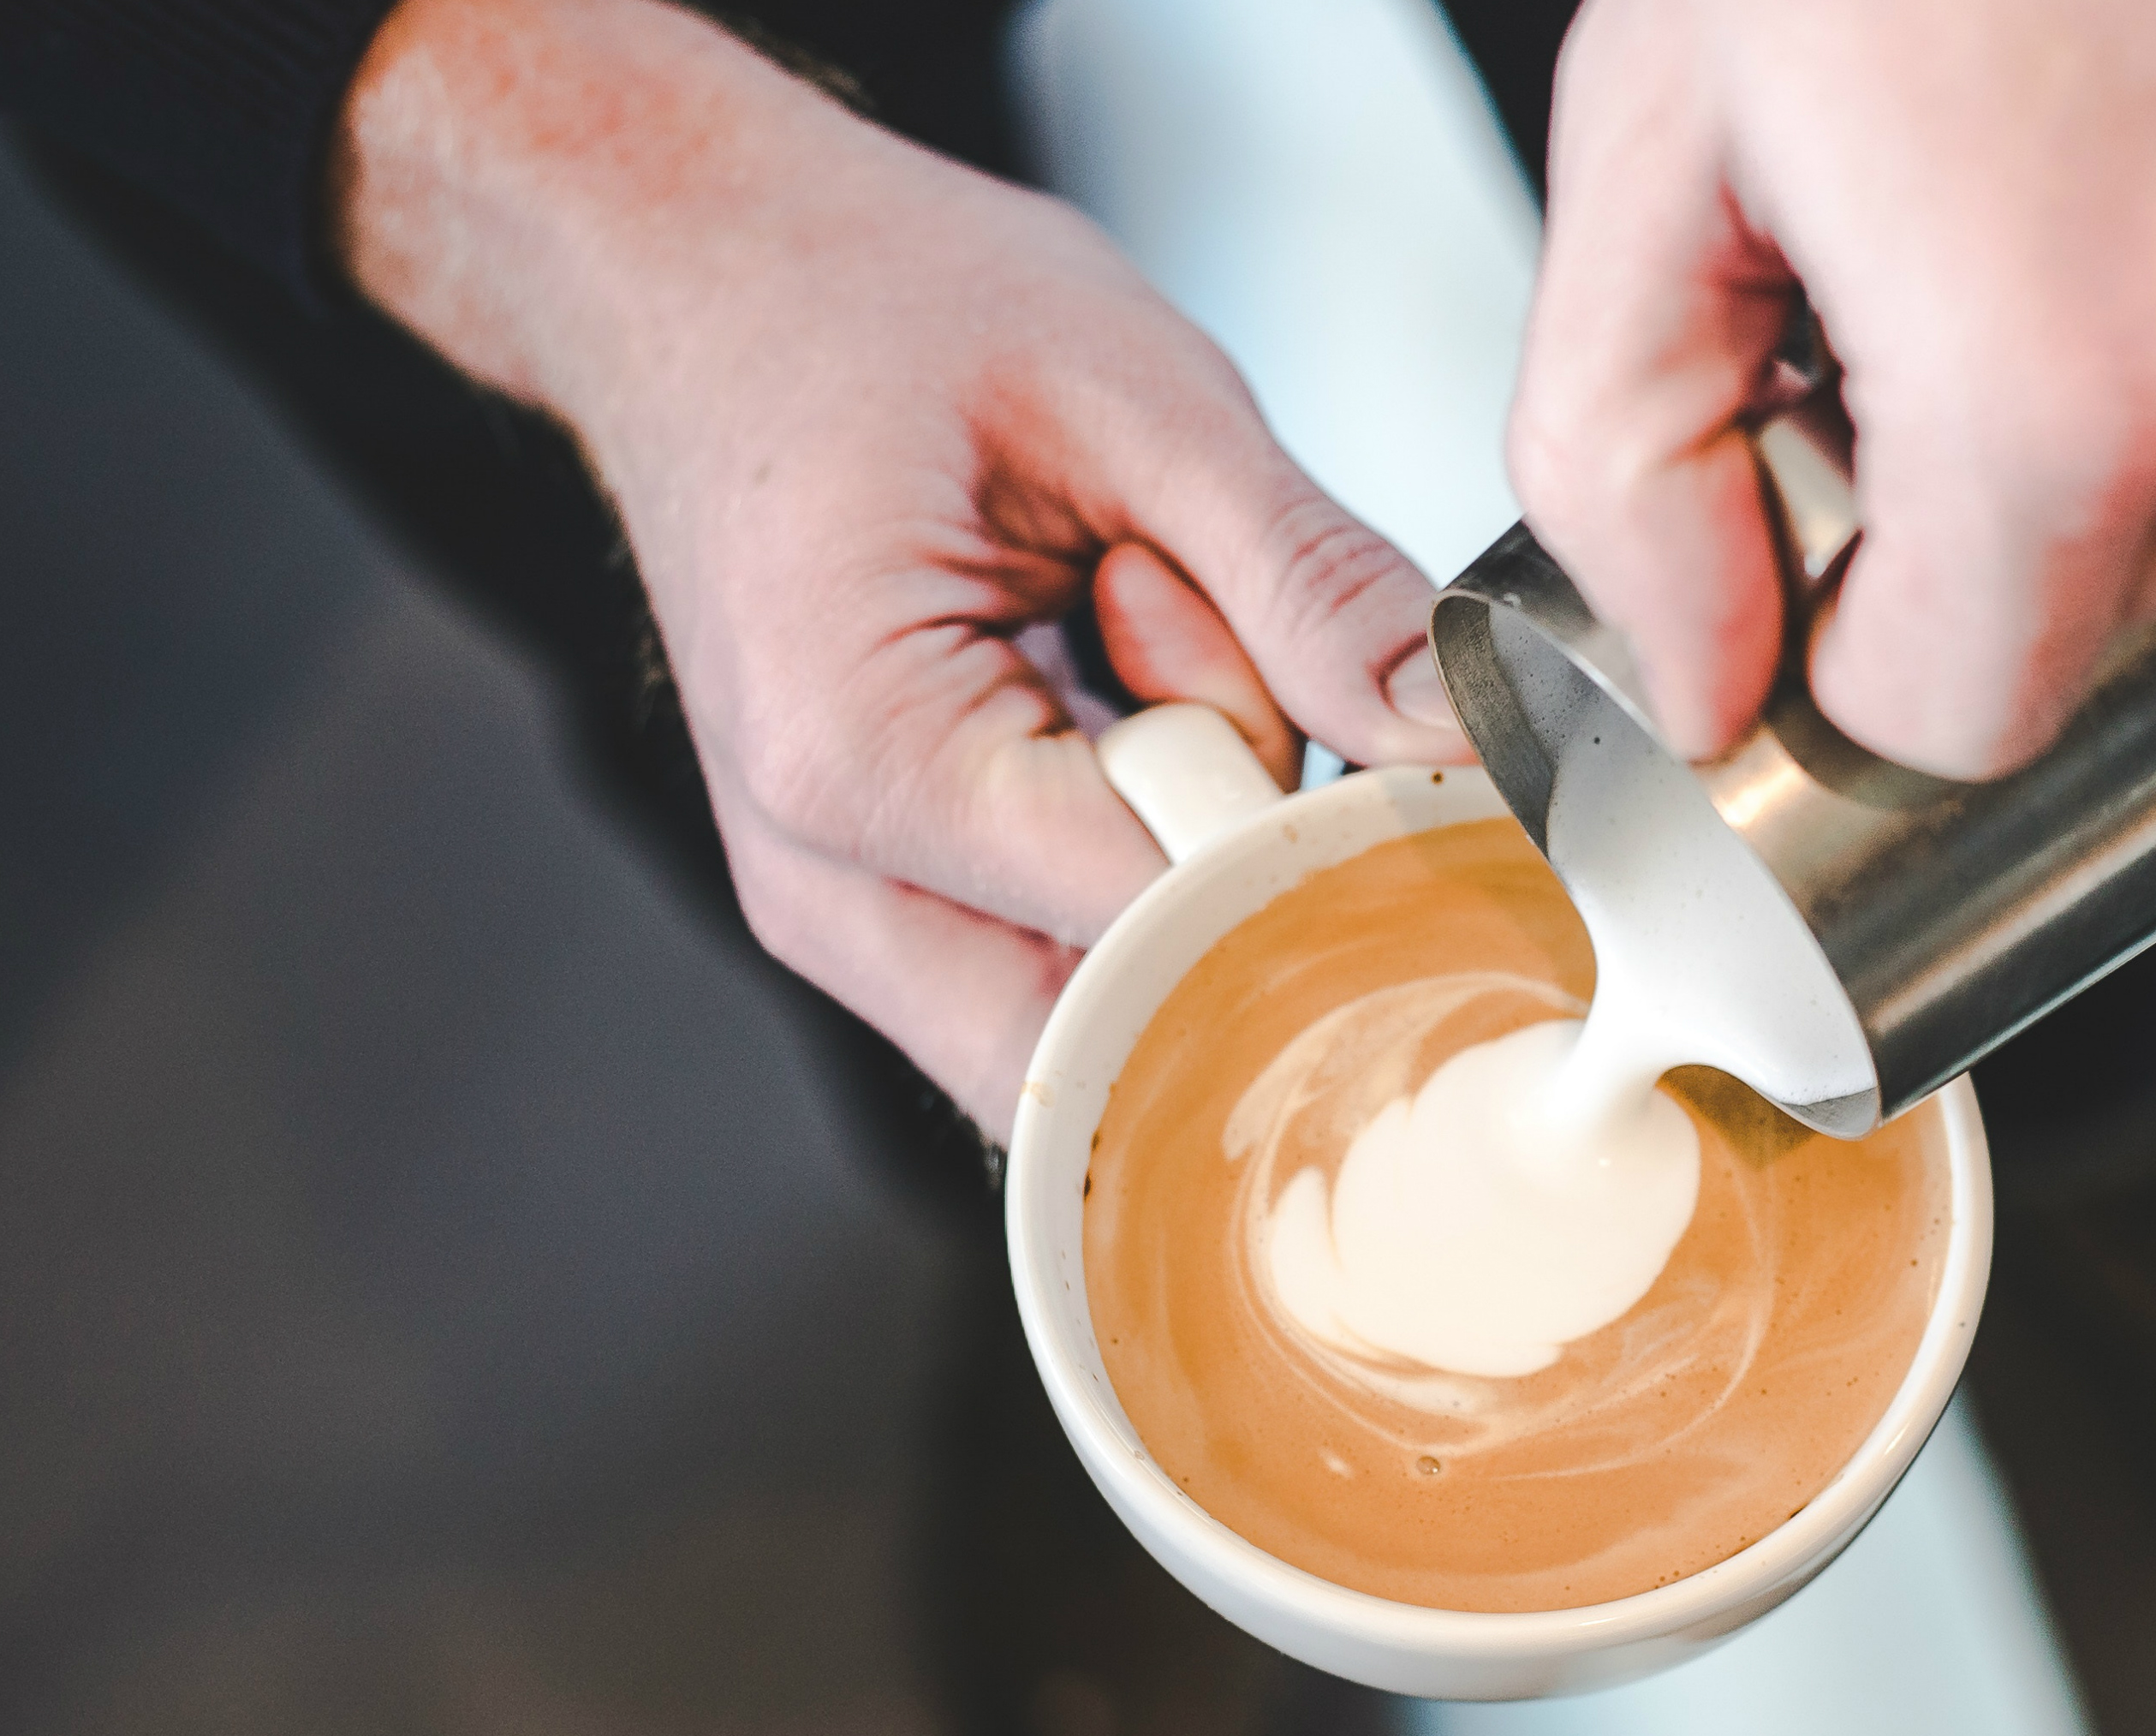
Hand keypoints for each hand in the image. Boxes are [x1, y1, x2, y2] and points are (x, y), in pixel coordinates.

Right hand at [336, 0, 1462, 1133]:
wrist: (692, 268)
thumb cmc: (866, 301)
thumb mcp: (1135, 393)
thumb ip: (1310, 584)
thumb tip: (1463, 742)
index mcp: (865, 761)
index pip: (1167, 933)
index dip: (1312, 851)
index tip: (1380, 735)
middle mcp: (829, 884)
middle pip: (1127, 1046)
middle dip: (1247, 893)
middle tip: (1220, 653)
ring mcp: (846, 913)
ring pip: (1108, 1027)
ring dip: (1190, 868)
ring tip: (1128, 641)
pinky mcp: (887, 904)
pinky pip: (1074, 963)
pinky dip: (1145, 853)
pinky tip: (1107, 694)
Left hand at [1512, 0, 2155, 777]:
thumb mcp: (1654, 155)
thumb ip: (1632, 474)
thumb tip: (1706, 690)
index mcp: (2071, 402)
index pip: (1967, 714)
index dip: (1873, 618)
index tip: (1852, 478)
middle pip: (2137, 595)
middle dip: (2031, 478)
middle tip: (1972, 249)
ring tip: (2122, 155)